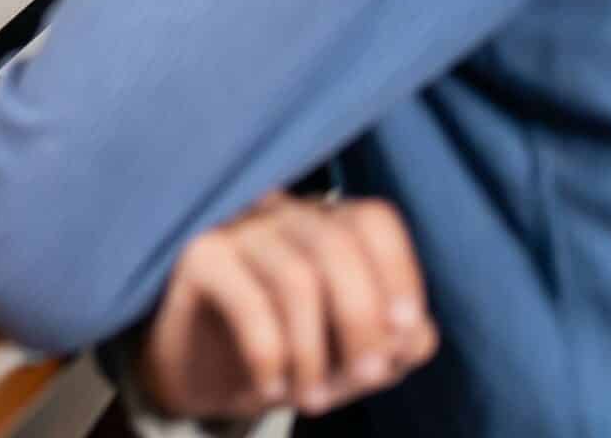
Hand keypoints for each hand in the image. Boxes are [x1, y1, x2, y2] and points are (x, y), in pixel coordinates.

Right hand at [140, 194, 437, 420]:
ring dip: (314, 352)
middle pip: (337, 245)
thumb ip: (394, 343)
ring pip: (296, 278)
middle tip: (364, 378)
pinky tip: (270, 388)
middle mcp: (278, 212)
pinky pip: (249, 305)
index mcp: (323, 223)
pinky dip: (272, 357)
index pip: (373, 221)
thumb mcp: (348, 358)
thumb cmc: (284, 354)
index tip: (402, 334)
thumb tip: (414, 334)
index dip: (400, 274)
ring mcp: (233, 229)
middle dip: (362, 321)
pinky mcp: (196, 257)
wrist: (197, 375)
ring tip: (312, 399)